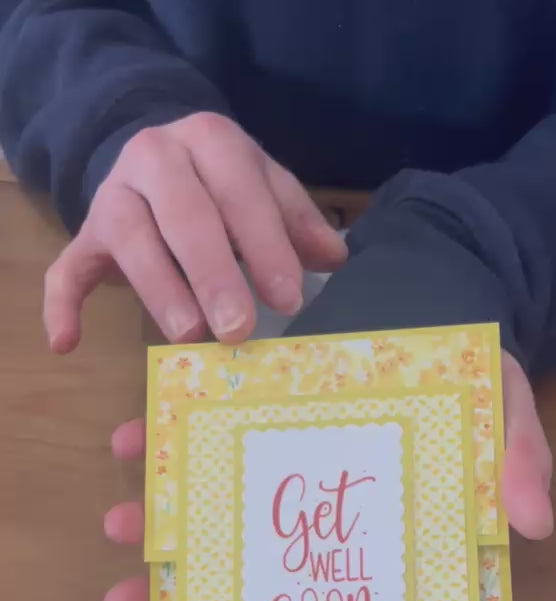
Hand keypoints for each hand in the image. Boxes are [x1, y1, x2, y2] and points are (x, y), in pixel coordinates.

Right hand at [43, 112, 346, 352]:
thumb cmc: (223, 185)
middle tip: (239, 329)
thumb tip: (333, 258)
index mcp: (211, 142)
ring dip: (159, 290)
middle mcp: (156, 158)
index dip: (265, 245)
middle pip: (185, 215)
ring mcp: (115, 197)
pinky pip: (67, 268)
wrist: (155, 158)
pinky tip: (67, 343)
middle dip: (214, 274)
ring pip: (132, 240)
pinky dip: (61, 305)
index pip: (241, 191)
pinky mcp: (86, 235)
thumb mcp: (264, 188)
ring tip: (187, 337)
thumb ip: (296, 220)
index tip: (288, 299)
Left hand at [103, 353, 552, 600]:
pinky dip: (163, 435)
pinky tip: (126, 442)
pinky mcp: (254, 404)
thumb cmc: (471, 377)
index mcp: (368, 520)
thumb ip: (516, 458)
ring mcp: (282, 458)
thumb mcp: (507, 410)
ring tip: (117, 531)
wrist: (438, 295)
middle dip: (187, 581)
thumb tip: (534, 522)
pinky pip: (202, 428)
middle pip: (245, 557)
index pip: (318, 580)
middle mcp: (318, 505)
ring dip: (159, 517)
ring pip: (215, 501)